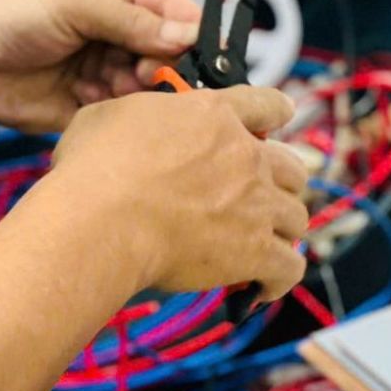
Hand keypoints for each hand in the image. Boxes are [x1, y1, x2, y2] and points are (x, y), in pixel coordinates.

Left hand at [0, 0, 202, 133]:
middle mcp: (115, 30)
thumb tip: (189, 34)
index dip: (191, 27)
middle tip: (147, 72)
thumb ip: (132, 20)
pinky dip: (117, 110)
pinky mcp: (89, 105)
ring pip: (148, 85)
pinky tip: (93, 100)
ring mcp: (103, 68)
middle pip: (167, 51)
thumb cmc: (9, 13)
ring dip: (140, 88)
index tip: (206, 48)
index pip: (171, 7)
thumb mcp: (74, 2)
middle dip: (164, 63)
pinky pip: (122, 113)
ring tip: (116, 86)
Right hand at [51, 85, 308, 301]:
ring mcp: (256, 204)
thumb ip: (136, 116)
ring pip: (296, 217)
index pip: (266, 104)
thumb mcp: (106, 116)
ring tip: (263, 244)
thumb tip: (131, 128)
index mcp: (213, 115)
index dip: (275, 112)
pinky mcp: (256, 251)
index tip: (278, 119)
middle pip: (292, 167)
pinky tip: (263, 285)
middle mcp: (244, 155)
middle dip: (282, 182)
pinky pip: (290, 267)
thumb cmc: (93, 168)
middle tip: (261, 197)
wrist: (101, 222)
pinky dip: (279, 278)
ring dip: (282, 230)